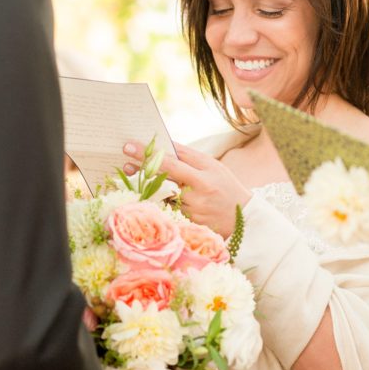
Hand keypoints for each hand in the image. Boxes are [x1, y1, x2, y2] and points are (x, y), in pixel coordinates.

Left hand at [123, 140, 250, 238]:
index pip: (171, 163)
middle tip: (125, 163)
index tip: (129, 146)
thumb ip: (189, 156)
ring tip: (131, 178)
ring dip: (145, 188)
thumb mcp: (213, 166)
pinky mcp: (189, 225)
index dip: (149, 155)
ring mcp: (191, 212)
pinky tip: (145, 197)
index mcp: (204, 176)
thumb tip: (165, 143)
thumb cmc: (226, 186)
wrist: (244, 219)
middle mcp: (197, 195)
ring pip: (161, 198)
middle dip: (141, 170)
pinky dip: (156, 203)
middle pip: (161, 181)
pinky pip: (167, 212)